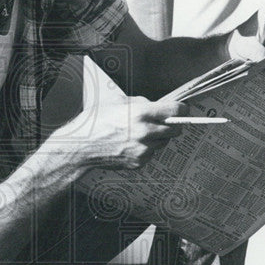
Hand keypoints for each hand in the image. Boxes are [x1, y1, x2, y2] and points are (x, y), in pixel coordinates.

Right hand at [50, 91, 182, 172]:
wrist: (81, 147)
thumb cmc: (95, 123)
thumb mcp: (117, 102)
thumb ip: (140, 102)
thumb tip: (155, 105)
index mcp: (141, 113)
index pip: (175, 110)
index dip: (182, 109)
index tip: (183, 110)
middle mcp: (145, 132)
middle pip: (175, 129)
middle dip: (171, 124)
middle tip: (163, 122)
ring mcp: (143, 149)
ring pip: (163, 142)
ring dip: (157, 138)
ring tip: (138, 134)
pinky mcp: (139, 162)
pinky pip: (152, 154)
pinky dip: (146, 149)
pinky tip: (131, 144)